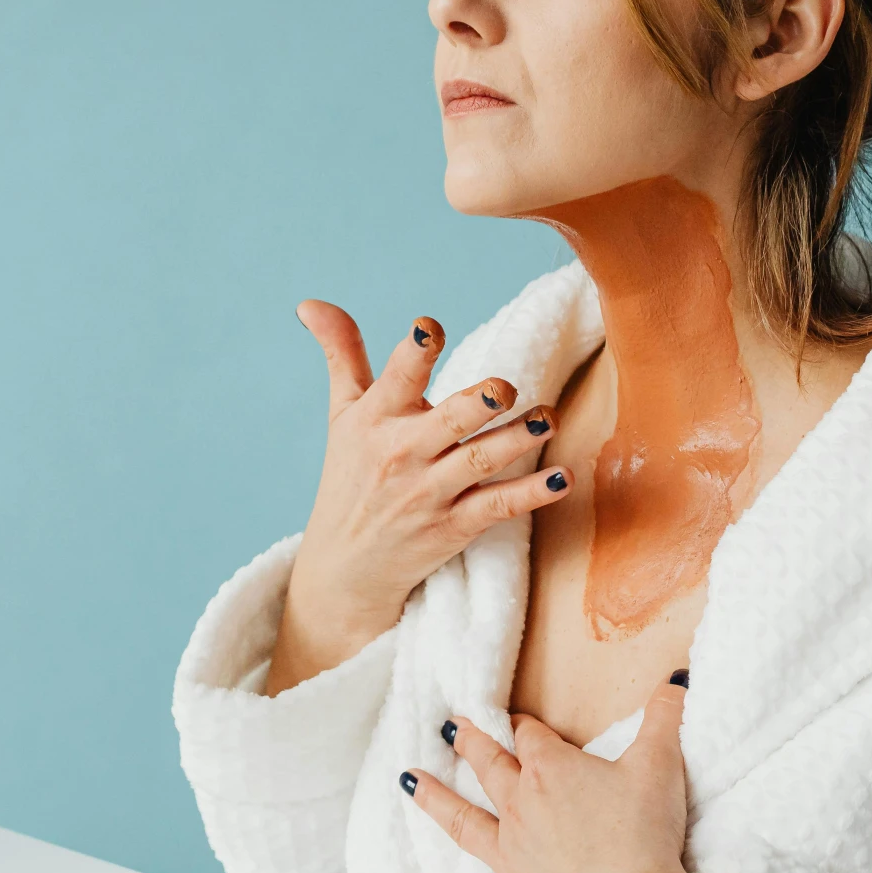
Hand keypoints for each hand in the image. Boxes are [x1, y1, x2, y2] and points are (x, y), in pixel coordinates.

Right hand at [264, 301, 570, 693]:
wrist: (345, 570)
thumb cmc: (350, 478)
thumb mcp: (343, 415)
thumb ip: (341, 353)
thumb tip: (310, 303)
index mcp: (376, 419)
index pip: (396, 378)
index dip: (412, 352)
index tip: (428, 328)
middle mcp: (403, 453)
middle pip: (446, 421)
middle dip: (477, 403)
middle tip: (506, 387)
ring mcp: (430, 493)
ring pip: (479, 462)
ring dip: (516, 440)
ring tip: (550, 418)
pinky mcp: (454, 527)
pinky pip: (498, 507)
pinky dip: (531, 495)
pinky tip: (562, 479)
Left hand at [405, 675, 724, 872]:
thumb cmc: (644, 837)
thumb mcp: (661, 765)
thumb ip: (665, 717)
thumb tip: (676, 677)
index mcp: (551, 772)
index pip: (533, 737)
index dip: (526, 725)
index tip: (518, 718)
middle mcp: (521, 810)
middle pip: (490, 769)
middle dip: (471, 745)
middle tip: (449, 727)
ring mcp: (512, 860)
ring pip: (463, 823)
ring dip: (435, 801)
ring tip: (408, 782)